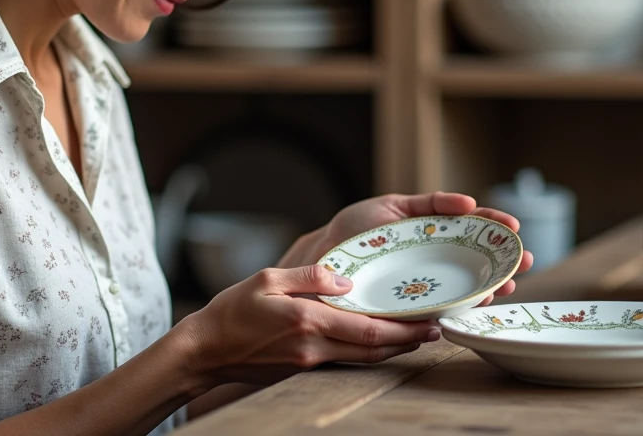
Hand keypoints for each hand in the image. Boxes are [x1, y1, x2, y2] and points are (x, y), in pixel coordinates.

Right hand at [176, 265, 440, 387]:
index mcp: (308, 321)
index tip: (429, 322)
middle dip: (408, 342)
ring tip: (417, 336)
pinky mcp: (303, 368)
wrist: (206, 351)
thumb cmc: (233, 310)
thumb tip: (344, 277)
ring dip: (392, 349)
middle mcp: (314, 347)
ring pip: (363, 359)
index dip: (404, 329)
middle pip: (373, 349)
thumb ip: (308, 275)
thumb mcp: (268, 278)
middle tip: (436, 330)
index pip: (368, 329)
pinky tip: (379, 340)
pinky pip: (345, 360)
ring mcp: (310, 362)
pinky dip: (368, 351)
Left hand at [283, 192, 534, 302]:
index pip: (474, 230)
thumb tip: (468, 203)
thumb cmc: (357, 231)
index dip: (496, 227)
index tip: (515, 225)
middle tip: (524, 262)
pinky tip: (470, 307)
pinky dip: (457, 311)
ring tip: (503, 286)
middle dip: (505, 264)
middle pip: (478, 265)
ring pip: (465, 292)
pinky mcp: (409, 310)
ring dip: (488, 290)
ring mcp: (424, 288)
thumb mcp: (394, 206)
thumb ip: (430, 203)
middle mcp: (435, 264)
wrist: (322, 255)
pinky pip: (438, 313)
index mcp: (434, 235)